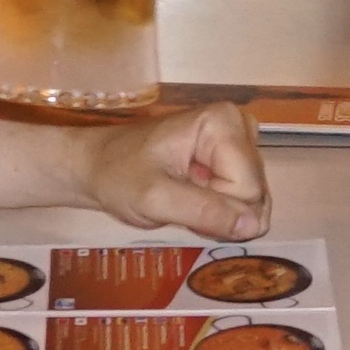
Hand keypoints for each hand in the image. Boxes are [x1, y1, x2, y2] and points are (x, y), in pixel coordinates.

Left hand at [64, 95, 273, 239]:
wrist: (95, 166)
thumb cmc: (118, 175)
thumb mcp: (155, 198)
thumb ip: (205, 212)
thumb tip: (254, 226)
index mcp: (223, 123)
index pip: (248, 188)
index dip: (217, 208)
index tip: (179, 202)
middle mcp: (240, 127)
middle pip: (255, 193)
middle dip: (220, 212)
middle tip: (180, 205)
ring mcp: (238, 142)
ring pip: (252, 200)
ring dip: (218, 213)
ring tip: (183, 202)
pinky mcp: (233, 158)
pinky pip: (243, 198)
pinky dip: (218, 210)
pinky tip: (193, 201)